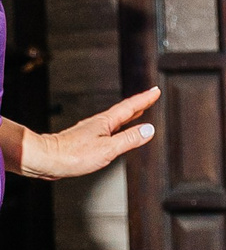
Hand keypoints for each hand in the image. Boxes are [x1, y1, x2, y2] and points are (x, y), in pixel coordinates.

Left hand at [8, 89, 158, 180]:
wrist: (46, 159)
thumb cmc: (72, 155)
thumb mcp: (108, 149)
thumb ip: (129, 139)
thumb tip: (149, 130)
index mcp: (105, 123)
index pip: (130, 107)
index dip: (144, 99)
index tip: (155, 90)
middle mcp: (98, 124)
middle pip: (123, 111)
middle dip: (138, 105)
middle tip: (150, 98)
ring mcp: (90, 132)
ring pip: (115, 121)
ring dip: (128, 116)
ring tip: (137, 115)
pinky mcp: (84, 141)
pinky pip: (107, 131)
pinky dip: (117, 129)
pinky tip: (115, 135)